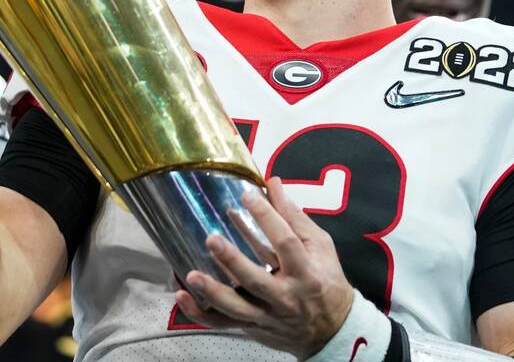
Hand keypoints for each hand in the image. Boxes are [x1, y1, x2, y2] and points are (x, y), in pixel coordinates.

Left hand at [174, 177, 355, 358]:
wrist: (331, 331)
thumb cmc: (326, 281)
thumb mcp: (320, 247)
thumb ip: (295, 216)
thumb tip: (272, 183)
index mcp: (306, 273)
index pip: (286, 243)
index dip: (267, 218)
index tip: (248, 195)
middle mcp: (285, 297)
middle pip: (256, 281)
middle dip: (232, 261)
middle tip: (211, 239)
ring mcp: (267, 315)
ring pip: (236, 308)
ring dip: (212, 292)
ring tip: (191, 275)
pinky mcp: (252, 326)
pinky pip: (222, 323)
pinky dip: (199, 313)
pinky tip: (182, 297)